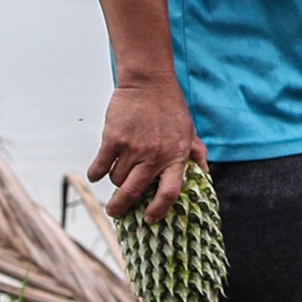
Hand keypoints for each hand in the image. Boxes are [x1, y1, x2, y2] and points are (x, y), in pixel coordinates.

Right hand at [88, 77, 205, 220]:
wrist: (148, 82)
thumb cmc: (170, 106)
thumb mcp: (189, 130)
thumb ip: (197, 154)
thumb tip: (205, 173)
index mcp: (176, 157)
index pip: (170, 193)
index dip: (159, 210)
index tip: (150, 219)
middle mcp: (155, 156)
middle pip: (135, 193)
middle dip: (122, 208)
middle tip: (116, 213)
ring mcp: (133, 148)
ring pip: (117, 180)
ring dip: (115, 181)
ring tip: (117, 173)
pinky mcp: (113, 139)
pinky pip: (100, 166)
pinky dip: (96, 173)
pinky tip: (96, 172)